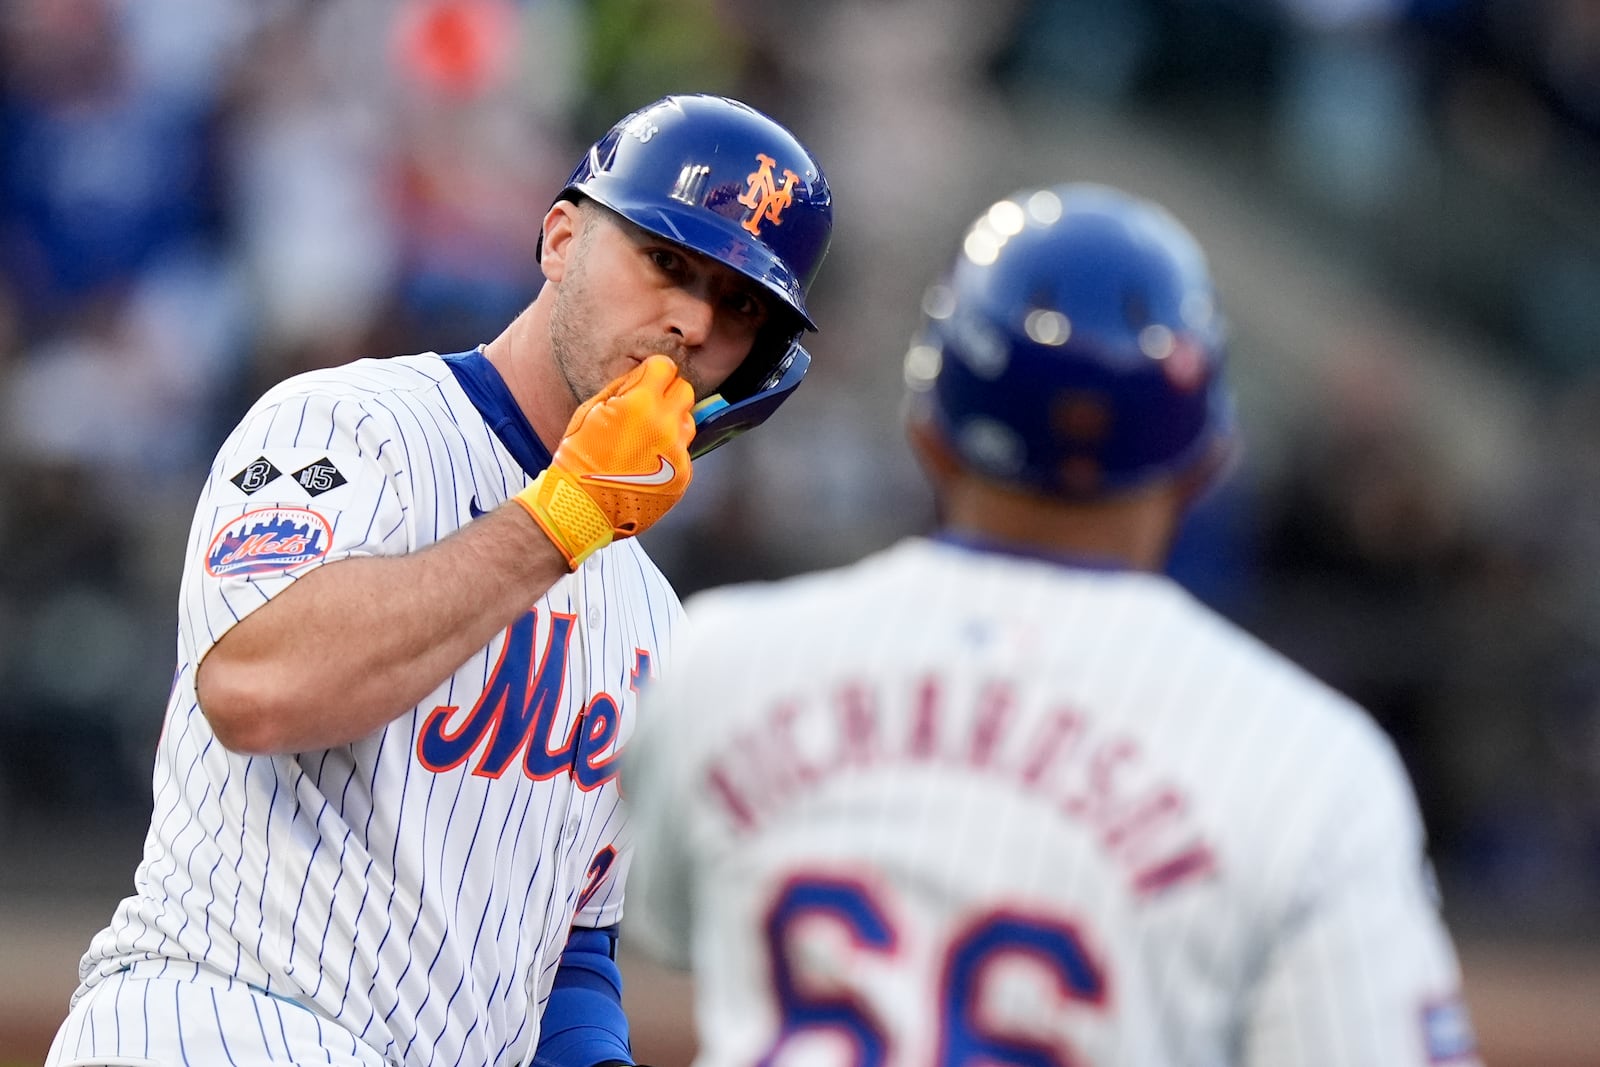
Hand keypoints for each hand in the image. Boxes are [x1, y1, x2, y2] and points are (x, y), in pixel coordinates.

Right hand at [515, 355, 694, 568]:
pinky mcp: (683, 476)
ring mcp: (678, 453)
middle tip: (649, 407)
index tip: (647, 380)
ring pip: (687, 422)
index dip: (654, 372)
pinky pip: (684, 452)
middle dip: (668, 394)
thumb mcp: (590, 411)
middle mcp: (666, 425)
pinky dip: (670, 453)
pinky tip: (647, 464)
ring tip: (646, 439)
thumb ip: (622, 389)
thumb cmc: (579, 460)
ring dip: (671, 424)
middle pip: (685, 391)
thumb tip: (641, 376)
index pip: (665, 367)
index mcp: (641, 404)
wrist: (582, 507)